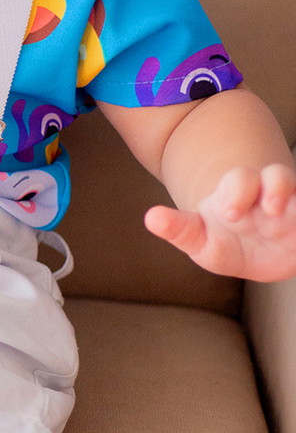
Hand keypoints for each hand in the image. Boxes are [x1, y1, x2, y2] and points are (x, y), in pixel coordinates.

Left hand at [145, 164, 295, 280]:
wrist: (259, 255)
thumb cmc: (226, 243)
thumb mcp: (201, 241)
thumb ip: (180, 229)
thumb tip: (151, 217)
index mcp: (240, 195)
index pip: (240, 180)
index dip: (237, 190)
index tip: (229, 213)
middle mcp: (271, 196)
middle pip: (277, 176)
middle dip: (273, 188)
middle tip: (263, 210)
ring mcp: (293, 209)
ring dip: (292, 193)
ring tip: (283, 212)